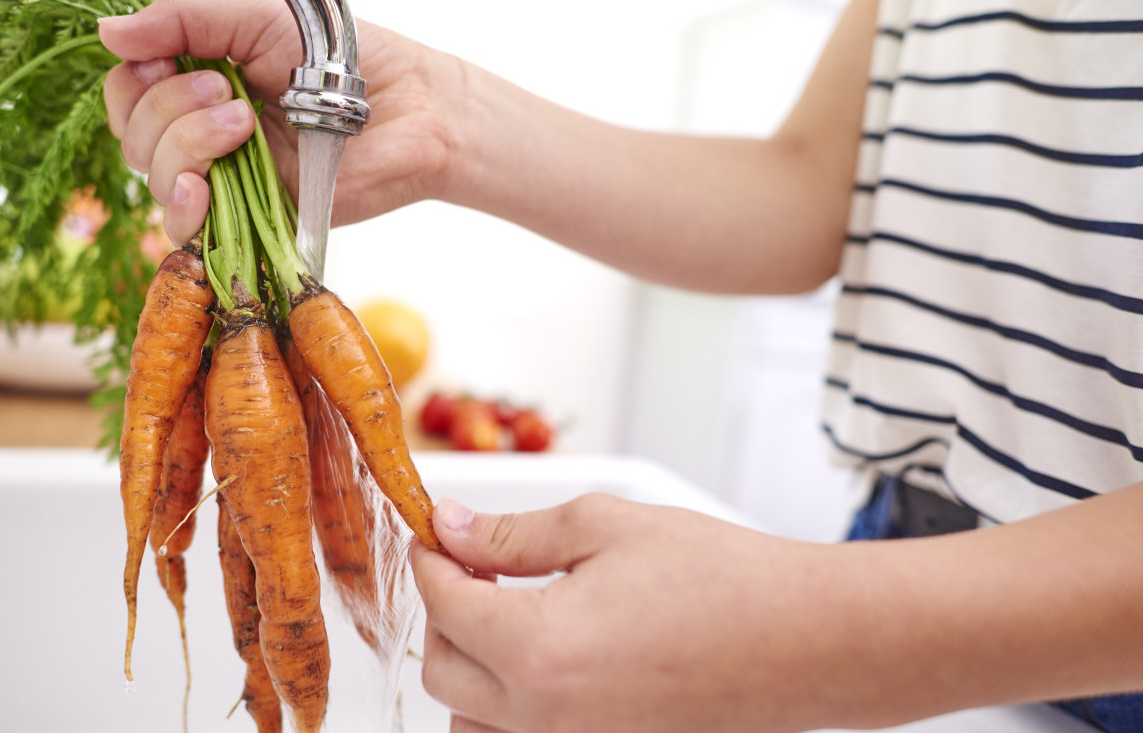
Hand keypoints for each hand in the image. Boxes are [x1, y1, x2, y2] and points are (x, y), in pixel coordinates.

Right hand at [99, 0, 464, 245]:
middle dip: (168, 109)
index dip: (133, 83)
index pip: (127, 95)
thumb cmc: (339, 61)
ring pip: (156, 178)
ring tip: (244, 123)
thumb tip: (107, 33)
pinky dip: (184, 204)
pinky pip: (188, 230)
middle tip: (228, 92)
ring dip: (187, 144)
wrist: (406, 108)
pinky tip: (205, 186)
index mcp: (197, 88)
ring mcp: (227, 182)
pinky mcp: (251, 222)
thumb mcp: (252, 20)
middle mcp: (204, 137)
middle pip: (133, 137)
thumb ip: (181, 21)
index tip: (165, 62)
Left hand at [409, 494, 859, 732]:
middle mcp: (545, 717)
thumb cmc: (724, 580)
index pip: (443, 605)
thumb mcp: (606, 527)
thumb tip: (453, 529)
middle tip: (477, 568)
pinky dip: (506, 712)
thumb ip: (514, 534)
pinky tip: (542, 663)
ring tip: (509, 618)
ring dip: (470, 669)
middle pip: (441, 670)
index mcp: (537, 648)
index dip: (432, 560)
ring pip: (469, 723)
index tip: (437, 536)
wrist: (809, 640)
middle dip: (447, 613)